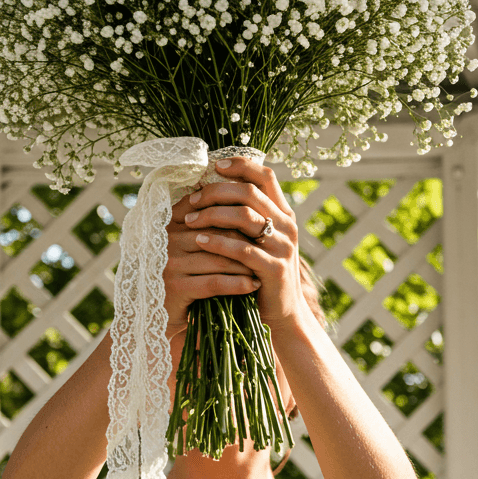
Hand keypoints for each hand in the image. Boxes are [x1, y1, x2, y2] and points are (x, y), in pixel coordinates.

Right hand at [163, 171, 261, 337]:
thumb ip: (204, 223)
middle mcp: (168, 239)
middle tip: (267, 249)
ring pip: (220, 259)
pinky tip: (252, 285)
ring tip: (262, 268)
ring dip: (246, 265)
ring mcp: (170, 263)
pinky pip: (215, 282)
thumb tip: (237, 201)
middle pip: (219, 234)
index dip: (238, 220)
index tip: (260, 226)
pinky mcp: (176, 287)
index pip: (211, 213)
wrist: (158, 313)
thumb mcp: (186, 246)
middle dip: (246, 242)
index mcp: (170, 223)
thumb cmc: (179, 275)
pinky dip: (237, 284)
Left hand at [171, 155, 312, 337]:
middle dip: (216, 192)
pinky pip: (242, 250)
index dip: (240, 165)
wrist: (282, 313)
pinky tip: (200, 241)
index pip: (265, 176)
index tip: (214, 166)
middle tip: (193, 199)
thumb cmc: (261, 272)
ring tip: (190, 221)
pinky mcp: (274, 269)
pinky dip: (218, 243)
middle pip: (250, 192)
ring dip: (213, 215)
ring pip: (245, 217)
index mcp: (283, 213)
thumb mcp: (258, 240)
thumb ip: (245, 216)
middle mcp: (287, 225)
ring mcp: (283, 247)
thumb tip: (212, 187)